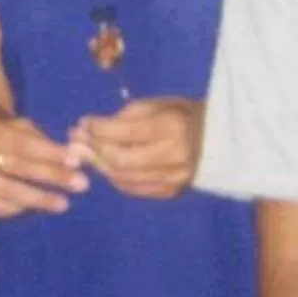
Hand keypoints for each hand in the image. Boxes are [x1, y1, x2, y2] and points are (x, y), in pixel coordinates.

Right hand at [0, 105, 89, 218]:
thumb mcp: (13, 129)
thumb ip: (41, 142)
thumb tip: (73, 158)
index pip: (20, 142)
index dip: (50, 153)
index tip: (76, 162)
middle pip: (14, 166)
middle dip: (50, 176)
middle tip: (80, 185)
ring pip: (3, 189)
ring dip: (36, 198)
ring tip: (62, 204)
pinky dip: (10, 209)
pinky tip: (29, 210)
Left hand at [74, 97, 202, 198]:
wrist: (222, 141)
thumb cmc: (184, 115)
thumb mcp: (159, 104)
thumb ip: (127, 115)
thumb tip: (91, 128)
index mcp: (172, 127)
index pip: (126, 132)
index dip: (99, 129)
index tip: (81, 123)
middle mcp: (174, 156)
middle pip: (121, 159)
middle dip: (93, 150)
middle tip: (75, 142)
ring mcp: (174, 178)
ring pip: (124, 177)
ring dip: (99, 165)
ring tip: (85, 153)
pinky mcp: (172, 192)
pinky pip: (134, 188)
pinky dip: (114, 178)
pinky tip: (104, 166)